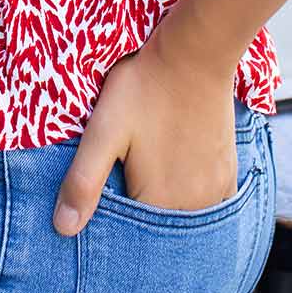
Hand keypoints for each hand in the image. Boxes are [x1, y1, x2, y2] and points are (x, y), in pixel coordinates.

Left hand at [52, 35, 236, 236]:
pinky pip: (211, 204)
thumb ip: (84, 180)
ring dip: (168, 212)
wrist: (195, 51)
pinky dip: (193, 201)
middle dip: (142, 225)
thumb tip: (63, 229)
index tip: (106, 204)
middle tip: (127, 183)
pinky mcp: (227, 170)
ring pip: (186, 218)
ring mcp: (216, 188)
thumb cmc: (146, 86)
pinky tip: (179, 181)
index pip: (133, 241)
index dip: (115, 229)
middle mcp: (194, 204)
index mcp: (159, 201)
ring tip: (150, 182)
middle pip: (161, 232)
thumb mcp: (104, 129)